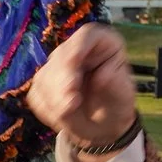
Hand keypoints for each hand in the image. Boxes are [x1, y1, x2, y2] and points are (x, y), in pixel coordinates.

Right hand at [28, 23, 137, 149]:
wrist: (102, 126)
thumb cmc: (116, 105)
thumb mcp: (123, 96)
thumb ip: (115, 84)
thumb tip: (101, 76)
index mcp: (102, 43)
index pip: (86, 36)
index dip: (77, 48)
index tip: (73, 62)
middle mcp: (76, 48)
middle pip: (60, 56)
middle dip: (63, 80)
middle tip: (70, 103)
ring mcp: (57, 65)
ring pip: (45, 76)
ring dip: (54, 98)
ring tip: (69, 113)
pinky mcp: (43, 83)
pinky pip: (37, 94)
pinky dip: (47, 108)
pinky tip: (62, 116)